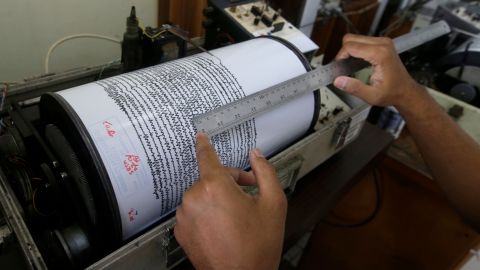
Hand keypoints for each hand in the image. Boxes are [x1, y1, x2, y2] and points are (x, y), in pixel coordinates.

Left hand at [174, 133, 286, 269]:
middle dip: (230, 183)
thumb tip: (256, 156)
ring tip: (237, 217)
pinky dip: (206, 214)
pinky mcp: (181, 230)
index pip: (206, 156)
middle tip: (248, 195)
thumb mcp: (273, 204)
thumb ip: (265, 173)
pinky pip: (194, 212)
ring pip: (202, 196)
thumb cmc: (257, 246)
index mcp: (215, 186)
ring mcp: (185, 216)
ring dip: (218, 199)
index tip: (200, 136)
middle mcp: (194, 198)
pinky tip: (223, 227)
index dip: (204, 144)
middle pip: (211, 179)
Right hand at [333, 34, 421, 107]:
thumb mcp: (371, 96)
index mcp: (380, 54)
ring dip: (349, 51)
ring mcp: (383, 42)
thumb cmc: (392, 92)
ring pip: (355, 38)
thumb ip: (354, 88)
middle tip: (343, 67)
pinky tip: (357, 61)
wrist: (406, 91)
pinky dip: (356, 50)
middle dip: (343, 53)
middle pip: (351, 39)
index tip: (339, 68)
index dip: (340, 57)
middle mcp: (382, 44)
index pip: (350, 46)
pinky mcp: (382, 43)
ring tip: (350, 65)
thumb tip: (338, 81)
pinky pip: (362, 41)